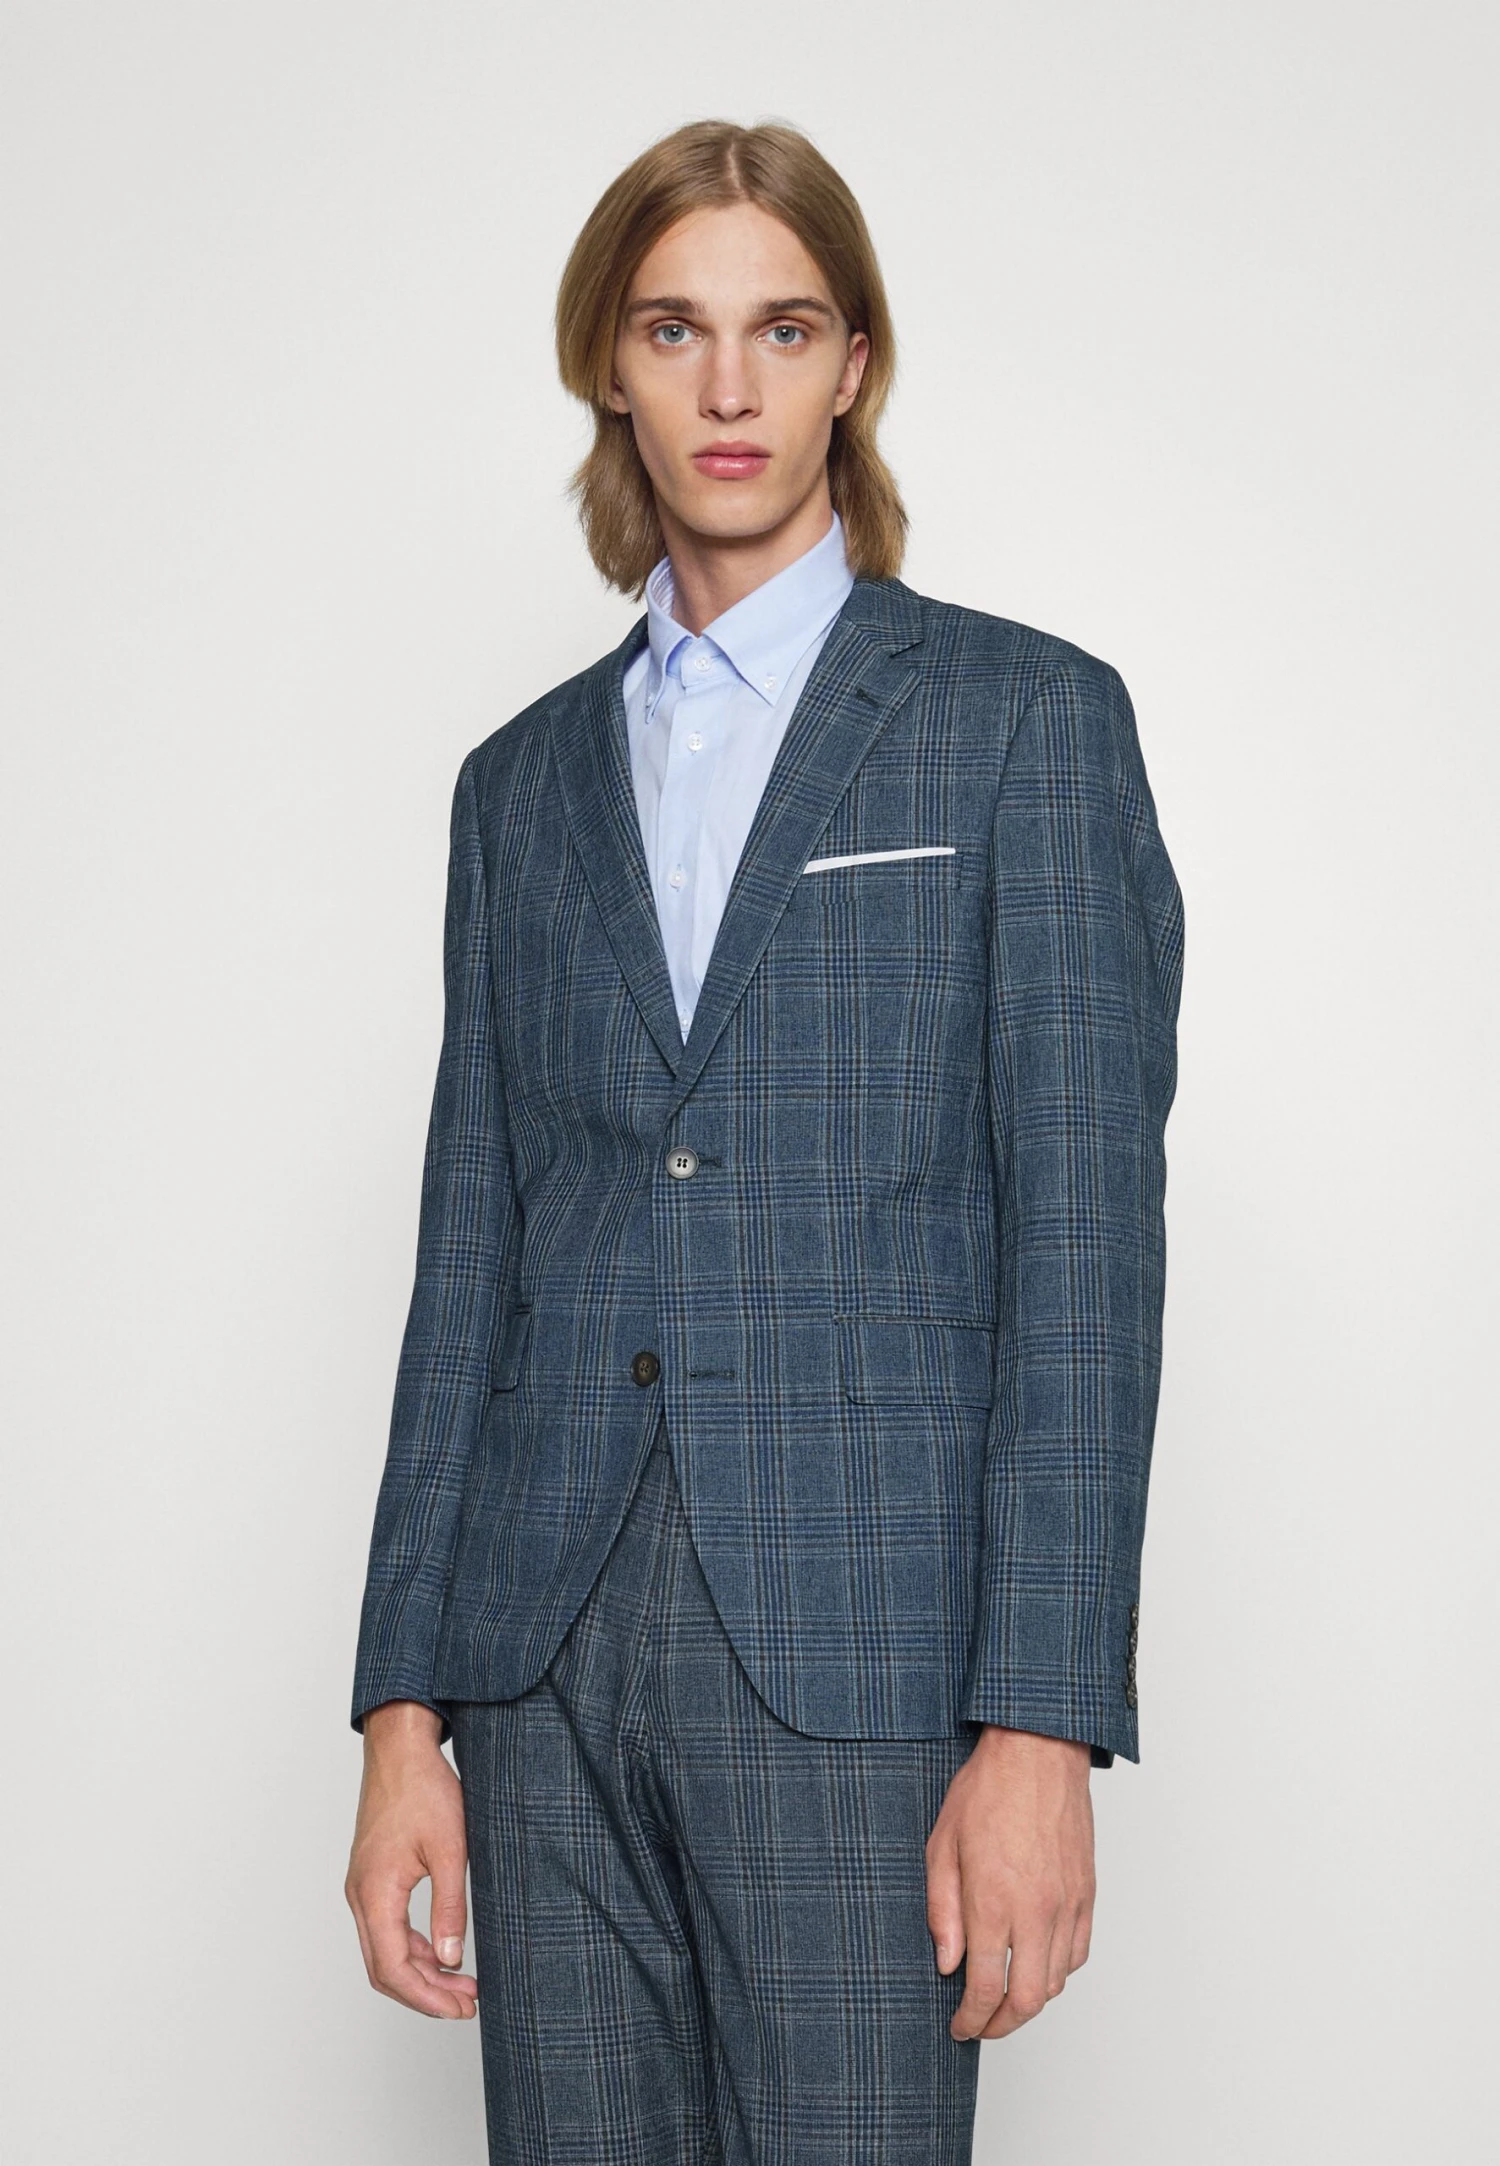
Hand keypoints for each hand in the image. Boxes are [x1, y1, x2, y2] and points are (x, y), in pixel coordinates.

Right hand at [345, 1700, 478, 2019]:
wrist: (400, 1749)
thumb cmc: (424, 1789)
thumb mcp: (450, 1850)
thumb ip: (450, 1908)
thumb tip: (454, 1959)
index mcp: (375, 1894)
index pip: (393, 1970)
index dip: (427, 1998)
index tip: (460, 2009)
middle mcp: (360, 1896)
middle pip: (384, 1969)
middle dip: (425, 1993)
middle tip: (467, 2004)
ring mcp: (363, 1887)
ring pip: (384, 1950)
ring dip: (421, 1971)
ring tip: (463, 1983)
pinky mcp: (372, 1877)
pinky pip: (386, 1927)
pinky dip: (413, 1947)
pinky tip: (443, 1951)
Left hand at [925, 1725, 1094, 2040]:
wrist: (1038, 1752)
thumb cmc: (986, 1790)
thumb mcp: (942, 1845)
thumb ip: (942, 1910)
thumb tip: (946, 1963)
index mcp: (993, 1900)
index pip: (985, 1987)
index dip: (971, 2018)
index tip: (959, 2025)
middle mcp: (1035, 1910)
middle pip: (1027, 2000)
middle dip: (1001, 2025)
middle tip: (981, 2024)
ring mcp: (1066, 1904)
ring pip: (1056, 1982)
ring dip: (1029, 2000)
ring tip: (1004, 1996)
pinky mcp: (1086, 1894)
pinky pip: (1077, 1953)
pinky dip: (1057, 1970)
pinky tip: (1036, 1962)